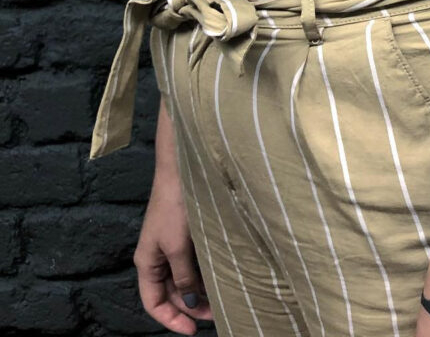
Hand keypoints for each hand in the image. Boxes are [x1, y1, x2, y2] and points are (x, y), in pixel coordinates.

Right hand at [133, 97, 212, 334]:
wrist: (182, 169)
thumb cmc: (175, 207)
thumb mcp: (178, 246)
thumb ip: (183, 276)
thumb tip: (192, 303)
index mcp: (147, 262)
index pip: (153, 303)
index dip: (171, 320)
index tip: (194, 330)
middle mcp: (157, 256)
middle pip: (170, 293)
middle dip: (191, 307)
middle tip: (217, 314)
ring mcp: (171, 244)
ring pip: (183, 278)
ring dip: (199, 290)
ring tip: (222, 298)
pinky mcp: (185, 232)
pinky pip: (192, 262)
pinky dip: (203, 273)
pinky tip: (219, 275)